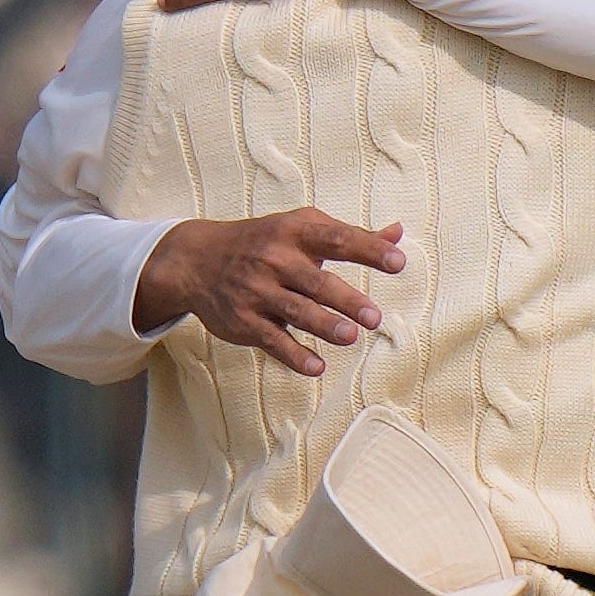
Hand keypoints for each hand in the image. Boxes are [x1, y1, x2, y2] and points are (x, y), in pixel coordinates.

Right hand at [135, 210, 405, 376]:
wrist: (196, 260)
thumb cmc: (266, 242)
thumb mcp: (303, 228)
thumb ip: (352, 236)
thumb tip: (398, 234)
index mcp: (295, 232)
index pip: (337, 239)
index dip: (368, 249)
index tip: (398, 261)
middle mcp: (274, 260)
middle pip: (315, 281)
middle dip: (346, 300)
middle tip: (374, 317)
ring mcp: (256, 291)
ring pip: (295, 311)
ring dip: (324, 325)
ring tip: (350, 336)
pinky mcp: (243, 321)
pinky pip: (271, 340)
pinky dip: (293, 355)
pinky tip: (316, 367)